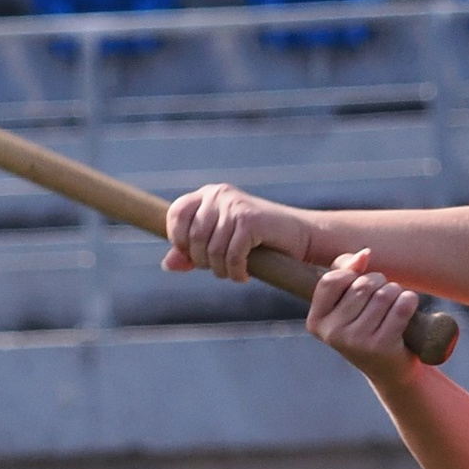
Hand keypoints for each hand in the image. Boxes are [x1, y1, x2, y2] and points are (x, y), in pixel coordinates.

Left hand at [162, 182, 312, 280]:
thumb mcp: (220, 244)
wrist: (301, 236)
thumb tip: (167, 264)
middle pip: (192, 238)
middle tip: (221, 268)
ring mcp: (235, 206)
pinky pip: (231, 256)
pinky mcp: (250, 220)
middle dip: (204, 262)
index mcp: (209, 194)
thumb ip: (191, 252)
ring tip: (234, 273)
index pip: (176, 214)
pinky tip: (244, 274)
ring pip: (212, 251)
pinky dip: (236, 272)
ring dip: (221, 270)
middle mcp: (219, 195)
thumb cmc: (259, 241)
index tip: (194, 255)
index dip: (178, 239)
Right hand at [307, 249, 423, 369]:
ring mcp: (356, 341)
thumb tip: (364, 254)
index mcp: (317, 322)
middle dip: (379, 282)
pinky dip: (410, 301)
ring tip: (394, 305)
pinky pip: (402, 306)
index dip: (351, 274)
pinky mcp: (382, 346)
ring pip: (384, 294)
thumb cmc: (367, 327)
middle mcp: (333, 333)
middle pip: (362, 285)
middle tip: (383, 297)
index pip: (331, 280)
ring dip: (395, 292)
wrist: (390, 371)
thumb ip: (346, 271)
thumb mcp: (347, 303)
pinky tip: (408, 308)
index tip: (360, 282)